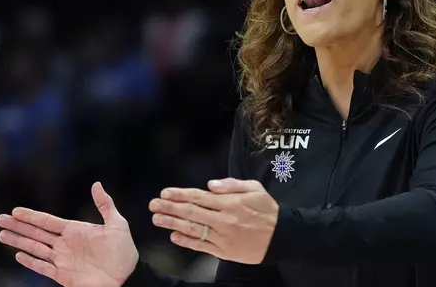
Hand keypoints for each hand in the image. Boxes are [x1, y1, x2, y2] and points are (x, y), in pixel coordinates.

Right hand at [0, 182, 138, 286]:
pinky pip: (43, 268)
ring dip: (18, 242)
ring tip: (1, 235)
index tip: (15, 211)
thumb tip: (96, 184)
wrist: (126, 277)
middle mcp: (66, 244)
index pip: (48, 221)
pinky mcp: (64, 275)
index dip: (31, 216)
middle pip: (36, 233)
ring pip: (35, 248)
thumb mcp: (117, 224)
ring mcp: (63, 259)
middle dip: (18, 226)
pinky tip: (18, 255)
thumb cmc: (124, 251)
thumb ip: (105, 205)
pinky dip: (31, 261)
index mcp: (76, 230)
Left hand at [149, 178, 277, 264]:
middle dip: (170, 208)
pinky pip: (202, 246)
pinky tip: (174, 237)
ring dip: (173, 224)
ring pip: (193, 229)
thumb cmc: (267, 210)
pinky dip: (187, 242)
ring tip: (157, 219)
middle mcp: (224, 220)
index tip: (165, 193)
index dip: (180, 195)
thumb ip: (231, 185)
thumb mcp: (254, 189)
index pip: (199, 197)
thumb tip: (210, 185)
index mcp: (230, 203)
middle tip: (153, 205)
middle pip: (191, 212)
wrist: (281, 236)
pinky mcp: (224, 252)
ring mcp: (223, 237)